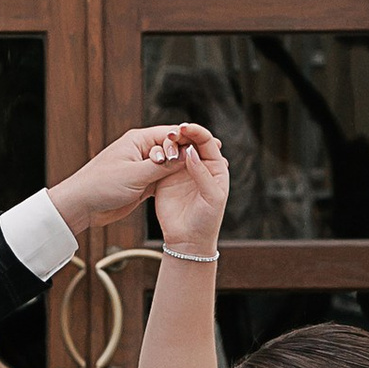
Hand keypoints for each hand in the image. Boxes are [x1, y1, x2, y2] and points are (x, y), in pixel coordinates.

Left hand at [48, 124, 224, 239]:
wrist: (81, 205)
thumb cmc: (102, 186)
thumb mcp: (135, 175)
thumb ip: (161, 166)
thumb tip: (186, 156)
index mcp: (138, 140)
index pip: (171, 134)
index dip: (191, 139)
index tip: (211, 145)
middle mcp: (141, 150)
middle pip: (173, 148)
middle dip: (192, 151)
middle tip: (216, 154)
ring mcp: (141, 166)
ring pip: (169, 164)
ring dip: (185, 166)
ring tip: (208, 168)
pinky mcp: (140, 183)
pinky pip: (162, 178)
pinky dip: (174, 179)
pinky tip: (190, 183)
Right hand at [151, 132, 227, 259]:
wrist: (188, 240)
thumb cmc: (207, 220)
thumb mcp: (212, 196)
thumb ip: (202, 173)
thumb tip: (190, 151)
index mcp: (215, 166)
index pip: (206, 142)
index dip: (197, 131)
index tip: (185, 127)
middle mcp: (198, 165)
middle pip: (190, 141)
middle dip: (181, 133)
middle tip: (171, 132)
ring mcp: (180, 171)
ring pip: (174, 149)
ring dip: (168, 143)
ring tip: (163, 143)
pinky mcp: (164, 179)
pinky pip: (160, 161)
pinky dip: (157, 154)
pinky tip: (153, 153)